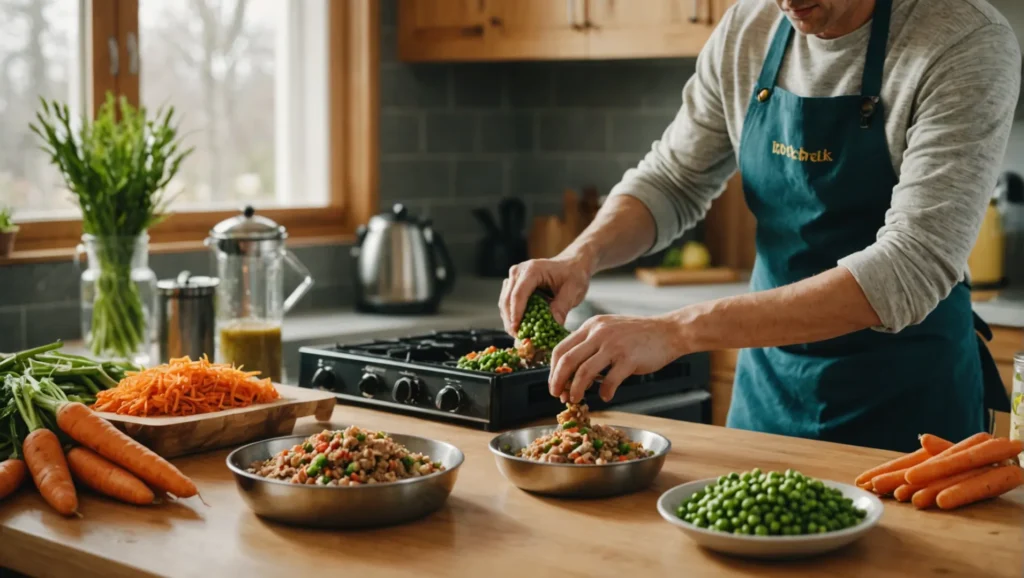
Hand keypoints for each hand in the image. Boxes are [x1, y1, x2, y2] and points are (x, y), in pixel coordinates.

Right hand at [498, 253, 593, 335]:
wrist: (572, 264)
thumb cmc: (574, 274)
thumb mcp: (573, 290)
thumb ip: (562, 307)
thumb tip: (553, 324)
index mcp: (532, 270)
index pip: (518, 294)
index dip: (516, 314)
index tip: (517, 331)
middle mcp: (518, 272)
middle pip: (507, 300)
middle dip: (511, 321)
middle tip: (520, 339)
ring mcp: (514, 278)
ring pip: (505, 303)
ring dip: (510, 320)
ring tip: (520, 336)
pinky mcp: (514, 286)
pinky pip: (508, 303)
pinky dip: (512, 316)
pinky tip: (521, 328)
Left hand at [548, 314, 684, 403]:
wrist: (669, 331)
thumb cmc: (639, 334)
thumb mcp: (609, 329)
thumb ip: (591, 344)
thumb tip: (572, 371)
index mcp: (591, 326)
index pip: (561, 348)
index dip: (553, 370)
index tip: (554, 384)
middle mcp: (599, 333)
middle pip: (567, 361)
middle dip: (558, 382)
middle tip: (558, 396)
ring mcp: (614, 345)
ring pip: (583, 372)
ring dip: (576, 390)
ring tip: (576, 400)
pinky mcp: (629, 359)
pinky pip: (609, 381)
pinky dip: (604, 392)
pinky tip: (605, 396)